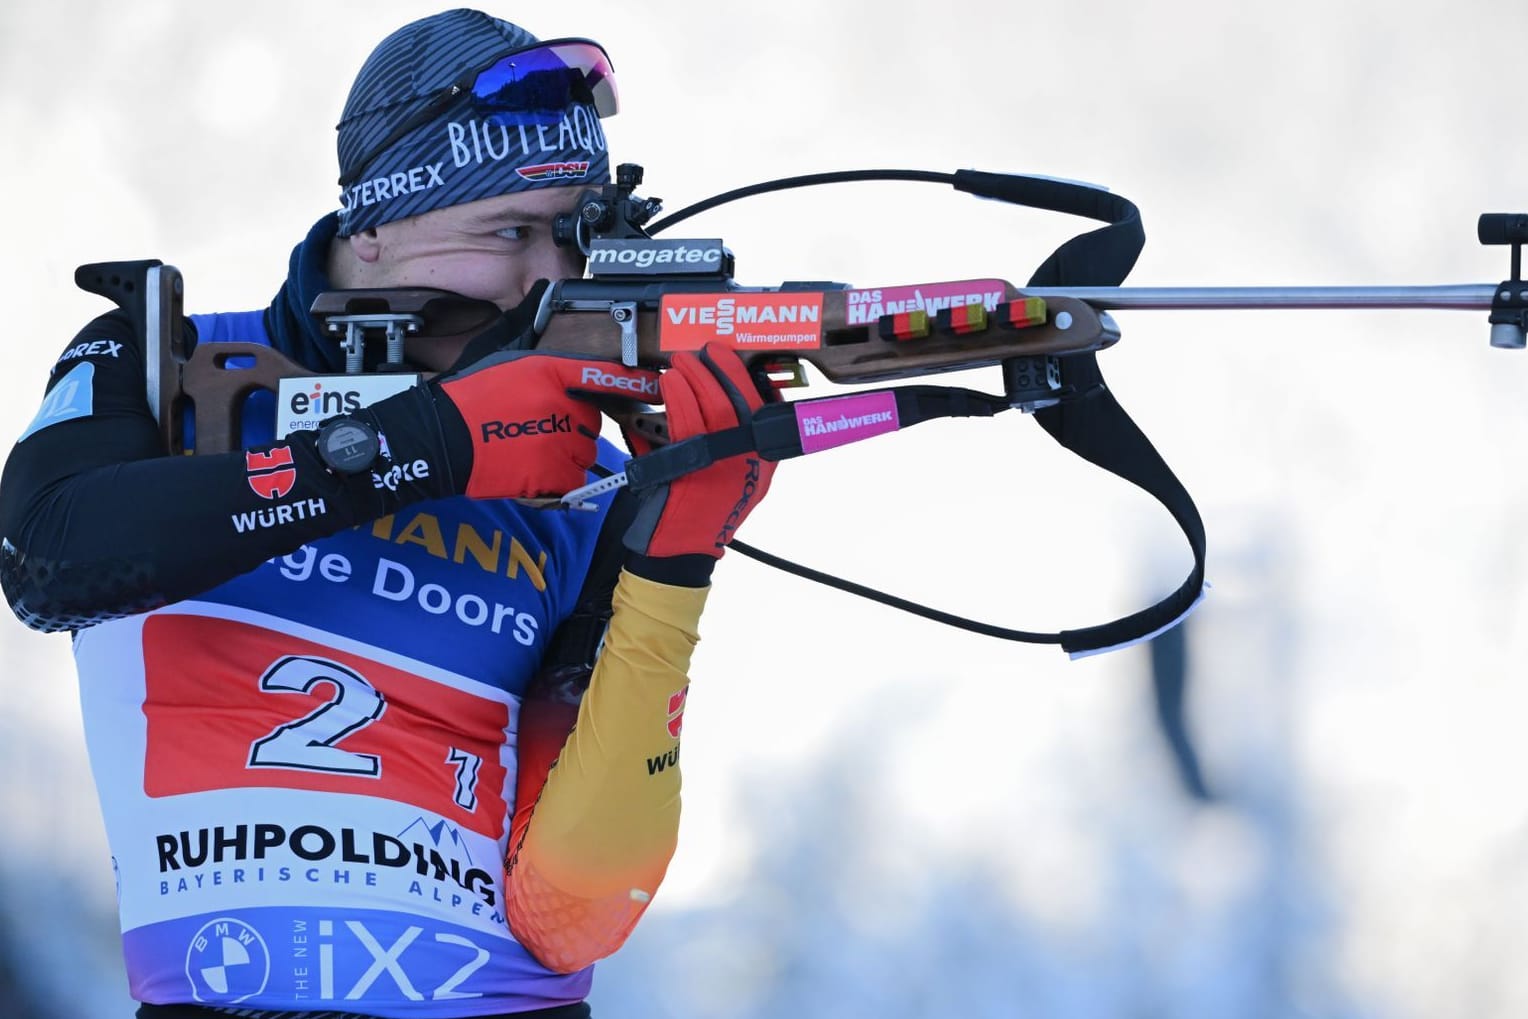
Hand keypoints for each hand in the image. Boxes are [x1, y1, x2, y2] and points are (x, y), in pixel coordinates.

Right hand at [432, 351, 659, 499]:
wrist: (440, 441)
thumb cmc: (471, 400)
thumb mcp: (507, 358)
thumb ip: (542, 348)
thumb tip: (557, 312)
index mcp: (553, 372)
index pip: (608, 376)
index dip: (637, 384)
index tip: (658, 387)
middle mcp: (564, 405)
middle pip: (593, 424)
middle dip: (572, 429)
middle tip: (532, 429)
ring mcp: (561, 441)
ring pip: (585, 455)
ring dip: (565, 456)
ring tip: (525, 450)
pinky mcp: (554, 474)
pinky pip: (573, 481)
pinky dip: (555, 481)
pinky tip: (526, 470)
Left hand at [624, 344, 775, 559]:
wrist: (679, 550)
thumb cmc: (700, 510)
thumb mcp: (733, 477)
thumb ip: (733, 442)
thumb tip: (721, 395)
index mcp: (764, 462)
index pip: (764, 408)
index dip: (745, 377)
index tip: (728, 357)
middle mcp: (751, 464)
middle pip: (741, 402)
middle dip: (721, 369)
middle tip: (703, 351)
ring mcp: (726, 467)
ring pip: (715, 406)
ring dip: (696, 377)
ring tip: (682, 363)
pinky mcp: (697, 469)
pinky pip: (688, 422)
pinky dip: (680, 396)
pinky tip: (670, 383)